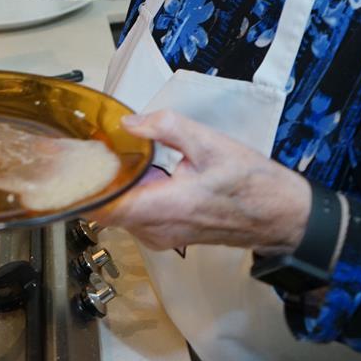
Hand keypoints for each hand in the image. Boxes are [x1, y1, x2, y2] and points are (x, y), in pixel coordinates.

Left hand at [90, 110, 310, 255]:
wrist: (281, 216)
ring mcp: (161, 237)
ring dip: (115, 188)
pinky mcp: (166, 236)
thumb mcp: (210, 143)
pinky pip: (134, 217)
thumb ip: (165, 127)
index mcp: (167, 207)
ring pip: (118, 214)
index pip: (104, 208)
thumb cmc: (252, 183)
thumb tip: (128, 123)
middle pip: (105, 209)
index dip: (85, 185)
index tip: (79, 160)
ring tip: (118, 158)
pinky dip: (130, 197)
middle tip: (95, 149)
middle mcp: (158, 230)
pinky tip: (139, 175)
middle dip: (97, 180)